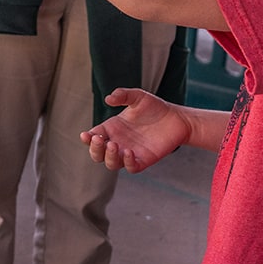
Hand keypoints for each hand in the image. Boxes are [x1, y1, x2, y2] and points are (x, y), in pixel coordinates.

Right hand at [79, 88, 194, 172]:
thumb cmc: (155, 107)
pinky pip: (130, 167)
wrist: (176, 118)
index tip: (86, 135)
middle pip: (97, 154)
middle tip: (99, 140)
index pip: (93, 137)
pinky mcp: (143, 160)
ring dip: (108, 157)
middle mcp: (118, 142)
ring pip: (111, 163)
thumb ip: (123, 95)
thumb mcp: (138, 97)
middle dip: (95, 149)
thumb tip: (108, 99)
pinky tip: (129, 152)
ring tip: (113, 145)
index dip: (87, 138)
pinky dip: (127, 162)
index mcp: (112, 128)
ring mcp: (129, 153)